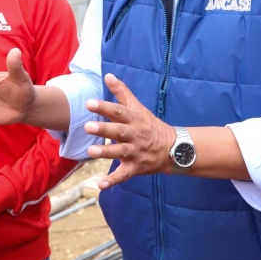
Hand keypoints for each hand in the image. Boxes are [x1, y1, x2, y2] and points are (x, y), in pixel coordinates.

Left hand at [82, 74, 174, 188]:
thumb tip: (108, 75)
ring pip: (120, 152)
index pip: (119, 111)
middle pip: (119, 131)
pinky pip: (124, 175)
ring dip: (106, 152)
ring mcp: (135, 152)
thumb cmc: (149, 125)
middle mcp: (134, 135)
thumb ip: (122, 92)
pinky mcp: (135, 168)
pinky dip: (113, 180)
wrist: (173, 148)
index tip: (89, 103)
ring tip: (91, 151)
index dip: (104, 106)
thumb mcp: (138, 107)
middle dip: (104, 129)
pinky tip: (100, 184)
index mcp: (134, 119)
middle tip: (88, 126)